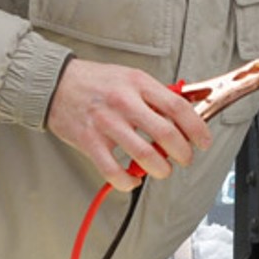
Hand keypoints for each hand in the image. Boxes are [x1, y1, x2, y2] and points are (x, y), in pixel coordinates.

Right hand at [47, 58, 213, 192]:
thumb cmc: (95, 81)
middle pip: (166, 134)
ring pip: (145, 155)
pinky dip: (128, 181)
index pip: (177, 108)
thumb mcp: (129, 77)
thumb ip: (155, 95)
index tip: (203, 141)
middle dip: (183, 153)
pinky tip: (133, 178)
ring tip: (162, 170)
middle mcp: (123, 102)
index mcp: (138, 84)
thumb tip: (185, 113)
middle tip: (184, 158)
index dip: (196, 128)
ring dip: (161, 169)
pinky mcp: (89, 141)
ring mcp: (106, 123)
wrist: (55, 84)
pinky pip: (114, 171)